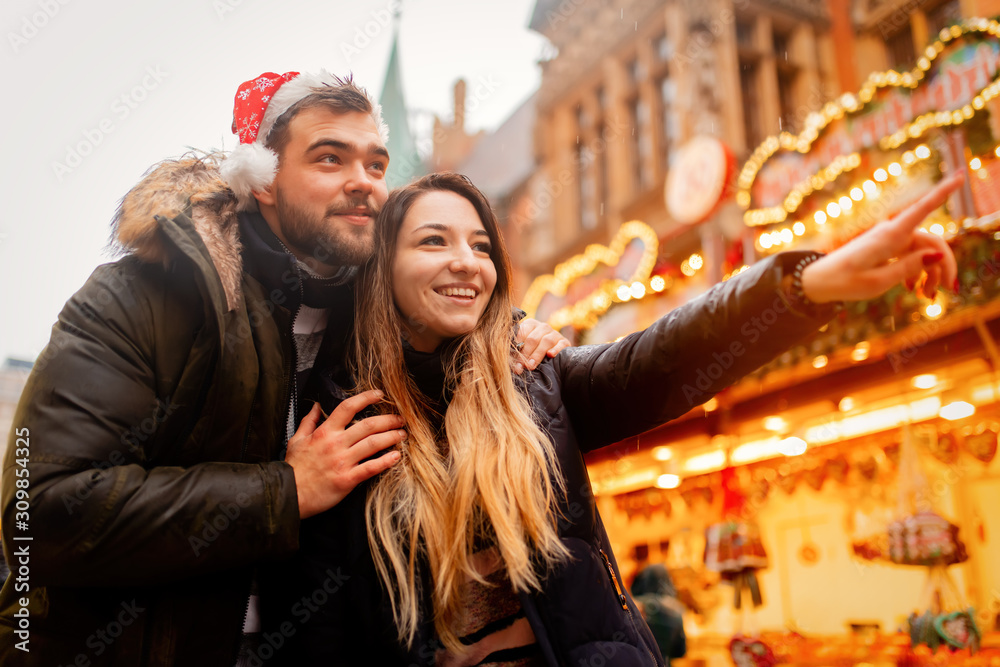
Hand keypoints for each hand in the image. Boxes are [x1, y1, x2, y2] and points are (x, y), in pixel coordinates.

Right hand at [285, 390, 404, 518]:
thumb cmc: (294, 468)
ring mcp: (343, 462)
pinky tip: (397, 456)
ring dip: (391, 437)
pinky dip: (386, 461)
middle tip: (400, 418)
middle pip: (368, 425)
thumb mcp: (296, 440)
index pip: (348, 408)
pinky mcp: (347, 480)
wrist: (289, 494)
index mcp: (325, 432)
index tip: (379, 394)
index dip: (366, 398)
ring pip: (373, 444)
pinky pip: (371, 468)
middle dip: (388, 419)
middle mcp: (336, 444)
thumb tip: (317, 406)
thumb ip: (309, 421)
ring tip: (403, 434)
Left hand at [515, 317, 570, 372]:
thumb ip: (517, 353)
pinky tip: (550, 355)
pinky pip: (561, 344)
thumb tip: (513, 366)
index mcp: (530, 325)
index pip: (522, 332)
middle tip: (521, 366)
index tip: (512, 358)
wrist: (552, 352)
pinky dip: (556, 349)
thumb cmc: (532, 350)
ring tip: (531, 365)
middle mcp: (543, 327)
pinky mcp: (564, 341)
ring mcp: (554, 333)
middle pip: (533, 339)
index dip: (516, 346)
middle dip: (526, 353)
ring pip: (546, 341)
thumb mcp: (523, 348)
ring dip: (537, 354)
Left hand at [801, 172, 963, 302]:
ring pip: (925, 251)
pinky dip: (918, 272)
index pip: (922, 209)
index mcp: (889, 236)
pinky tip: (913, 288)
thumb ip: (909, 268)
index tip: (960, 175)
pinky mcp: (887, 247)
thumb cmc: (845, 282)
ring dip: (931, 273)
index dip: (943, 193)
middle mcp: (892, 233)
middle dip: (944, 265)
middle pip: (933, 242)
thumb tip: (936, 254)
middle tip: (947, 291)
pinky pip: (913, 255)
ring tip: (926, 296)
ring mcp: (890, 240)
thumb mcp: (878, 282)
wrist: (819, 281)